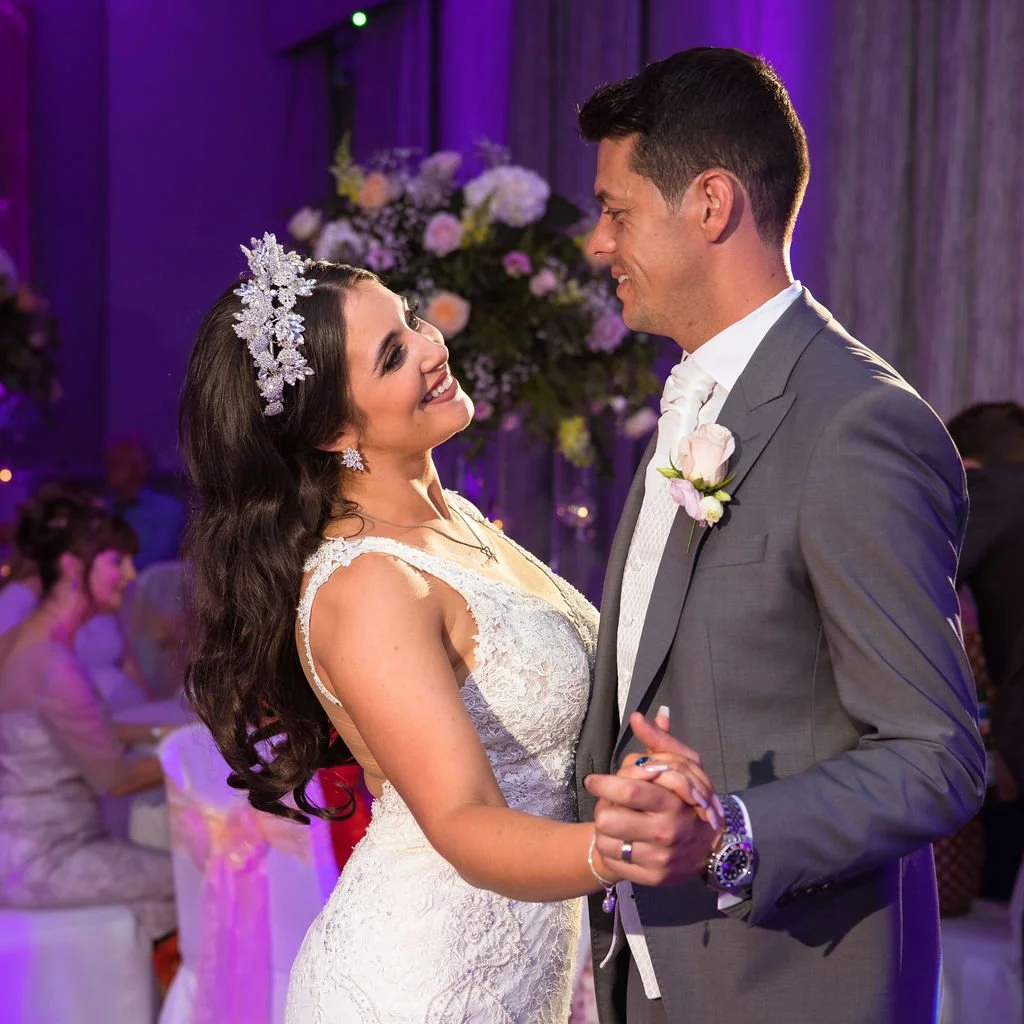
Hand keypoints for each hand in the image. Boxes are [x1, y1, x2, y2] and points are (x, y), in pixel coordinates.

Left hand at [584, 708, 723, 886]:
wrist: (708, 847)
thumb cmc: (689, 800)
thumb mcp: (682, 766)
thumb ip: (659, 741)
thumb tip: (637, 717)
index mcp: (673, 802)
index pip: (629, 790)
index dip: (604, 783)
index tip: (593, 780)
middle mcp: (666, 832)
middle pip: (608, 817)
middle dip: (602, 806)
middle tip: (608, 803)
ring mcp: (659, 858)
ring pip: (605, 839)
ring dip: (604, 829)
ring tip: (617, 823)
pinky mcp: (651, 878)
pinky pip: (611, 860)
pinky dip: (610, 849)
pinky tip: (622, 841)